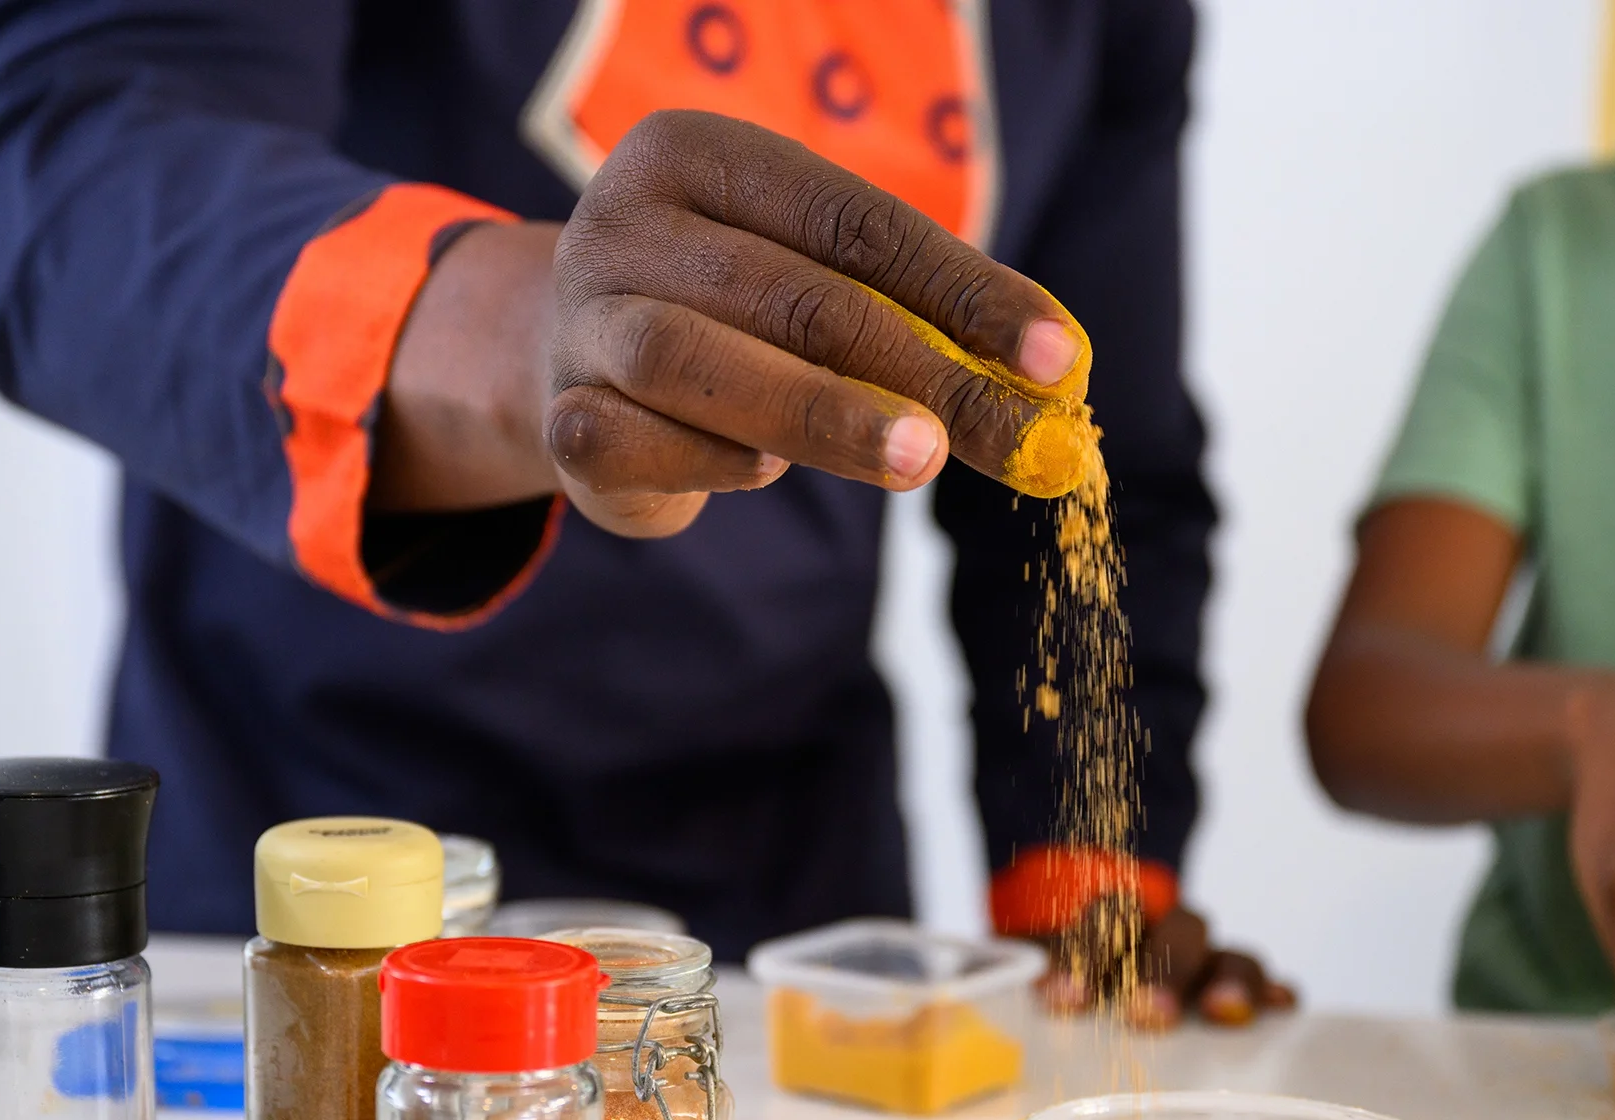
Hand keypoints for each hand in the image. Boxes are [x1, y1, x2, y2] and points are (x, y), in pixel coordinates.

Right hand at [545, 109, 1089, 535]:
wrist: (577, 360)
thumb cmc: (730, 311)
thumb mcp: (813, 278)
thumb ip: (910, 311)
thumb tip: (1050, 374)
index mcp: (697, 155)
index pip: (852, 222)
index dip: (963, 292)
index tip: (1053, 359)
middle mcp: (622, 221)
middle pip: (788, 295)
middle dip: (918, 371)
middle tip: (1011, 436)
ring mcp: (582, 318)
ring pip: (695, 362)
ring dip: (821, 413)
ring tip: (918, 457)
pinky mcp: (561, 415)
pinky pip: (633, 439)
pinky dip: (710, 461)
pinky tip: (762, 469)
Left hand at [1035, 900, 1296, 1028]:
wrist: (1106, 962)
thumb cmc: (1071, 978)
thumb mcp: (1040, 971)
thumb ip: (1024, 980)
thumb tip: (985, 1003)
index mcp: (1115, 920)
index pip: (1106, 919)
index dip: (1085, 955)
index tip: (1066, 999)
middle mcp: (1169, 933)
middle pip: (1180, 932)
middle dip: (1164, 971)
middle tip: (1147, 1015)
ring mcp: (1211, 962)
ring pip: (1233, 955)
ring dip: (1231, 980)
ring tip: (1225, 1011)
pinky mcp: (1242, 993)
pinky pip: (1270, 987)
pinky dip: (1275, 996)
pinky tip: (1282, 1010)